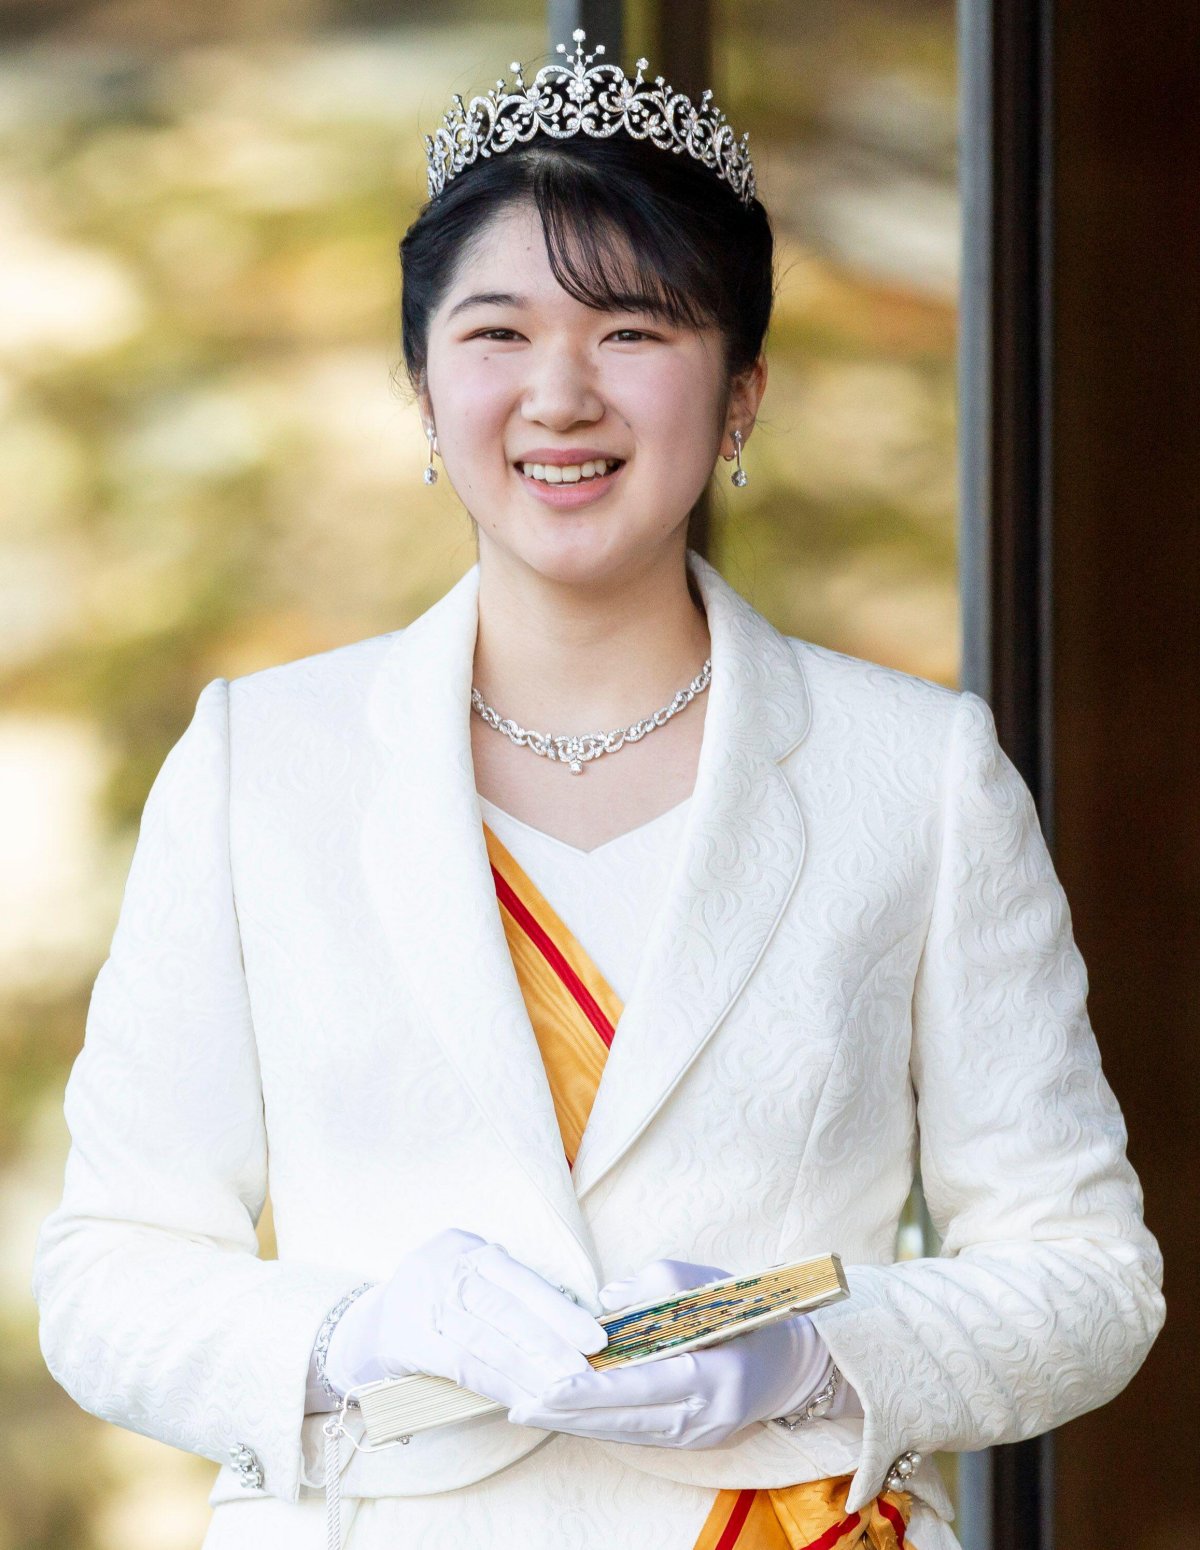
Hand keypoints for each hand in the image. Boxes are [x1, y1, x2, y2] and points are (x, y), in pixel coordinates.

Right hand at [321, 1227, 606, 1411]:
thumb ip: (509, 1294)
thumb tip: (573, 1325)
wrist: (368, 1325)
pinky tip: (521, 1399)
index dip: (560, 1310)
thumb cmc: (437, 1303)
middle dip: (551, 1343)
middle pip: (507, 1309)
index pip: (522, 1280)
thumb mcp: (469, 1279)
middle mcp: (446, 1269)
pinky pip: (462, 1364)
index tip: (594, 1336)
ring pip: (487, 1340)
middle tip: (584, 1371)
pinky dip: (496, 1383)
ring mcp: (425, 1303)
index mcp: (468, 1248)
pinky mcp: (408, 1340)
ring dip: (529, 1371)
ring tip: (560, 1393)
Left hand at [506, 1258, 835, 1449]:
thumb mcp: (709, 1284)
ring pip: (625, 1433)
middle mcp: (706, 1416)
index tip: (552, 1385)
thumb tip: (606, 1301)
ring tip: (531, 1410)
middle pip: (625, 1420)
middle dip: (570, 1413)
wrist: (791, 1364)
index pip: (643, 1386)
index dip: (595, 1389)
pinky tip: (565, 1415)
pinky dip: (598, 1424)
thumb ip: (658, 1283)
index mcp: (715, 1375)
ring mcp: (699, 1436)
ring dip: (576, 1422)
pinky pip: (636, 1435)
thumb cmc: (747, 1312)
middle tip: (522, 1403)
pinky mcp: (691, 1443)